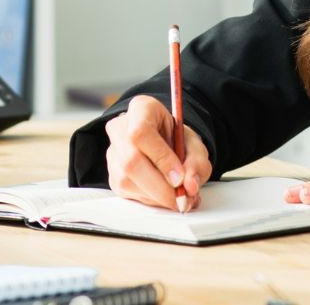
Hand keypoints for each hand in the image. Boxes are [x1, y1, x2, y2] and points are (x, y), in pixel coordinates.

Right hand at [104, 94, 212, 210]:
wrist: (163, 142)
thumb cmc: (175, 138)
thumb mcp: (194, 143)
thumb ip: (197, 161)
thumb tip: (190, 185)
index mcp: (141, 109)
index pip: (141, 132)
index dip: (161, 158)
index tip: (180, 177)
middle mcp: (120, 128)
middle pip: (131, 161)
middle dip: (160, 186)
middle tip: (182, 196)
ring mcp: (113, 153)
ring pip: (128, 181)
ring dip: (158, 196)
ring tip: (179, 196)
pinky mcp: (113, 176)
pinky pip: (129, 193)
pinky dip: (152, 200)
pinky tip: (164, 195)